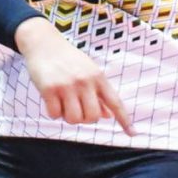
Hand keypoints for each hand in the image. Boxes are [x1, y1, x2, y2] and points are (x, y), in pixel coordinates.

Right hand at [15, 17, 134, 135]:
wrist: (44, 43)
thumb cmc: (68, 59)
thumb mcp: (89, 71)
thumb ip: (98, 93)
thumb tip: (108, 116)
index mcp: (98, 77)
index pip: (115, 102)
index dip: (124, 119)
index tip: (133, 134)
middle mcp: (85, 81)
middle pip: (92, 117)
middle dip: (85, 118)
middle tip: (76, 107)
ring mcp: (67, 85)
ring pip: (74, 119)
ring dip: (68, 117)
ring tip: (63, 103)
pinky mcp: (50, 89)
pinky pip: (55, 115)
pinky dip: (53, 112)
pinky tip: (51, 100)